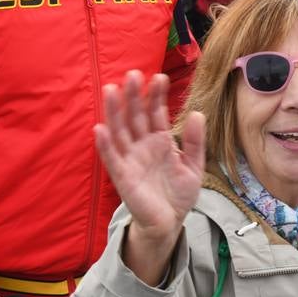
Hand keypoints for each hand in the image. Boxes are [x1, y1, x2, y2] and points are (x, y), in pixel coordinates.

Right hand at [96, 71, 205, 283]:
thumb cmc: (178, 193)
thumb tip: (198, 113)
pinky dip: (104, 144)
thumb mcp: (194, 166)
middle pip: (135, 116)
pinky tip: (100, 128)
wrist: (170, 222)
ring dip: (114, 112)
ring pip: (120, 131)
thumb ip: (195, 141)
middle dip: (134, 96)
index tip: (160, 77)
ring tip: (111, 90)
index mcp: (160, 140)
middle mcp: (142, 145)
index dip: (157, 96)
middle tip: (133, 74)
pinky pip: (111, 158)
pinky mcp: (122, 176)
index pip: (156, 113)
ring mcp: (130, 159)